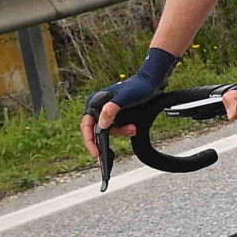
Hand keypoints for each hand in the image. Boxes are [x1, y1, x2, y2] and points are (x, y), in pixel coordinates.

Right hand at [81, 46, 176, 160]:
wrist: (150, 83)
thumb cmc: (137, 87)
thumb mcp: (125, 98)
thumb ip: (112, 109)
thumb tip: (101, 124)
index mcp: (94, 102)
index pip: (86, 125)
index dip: (90, 141)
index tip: (96, 153)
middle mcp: (97, 107)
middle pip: (97, 130)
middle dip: (109, 137)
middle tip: (121, 140)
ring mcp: (106, 111)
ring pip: (108, 130)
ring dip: (120, 132)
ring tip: (132, 129)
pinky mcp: (115, 114)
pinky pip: (116, 127)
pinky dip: (123, 129)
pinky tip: (132, 128)